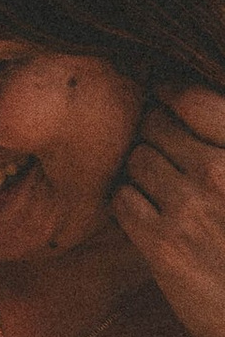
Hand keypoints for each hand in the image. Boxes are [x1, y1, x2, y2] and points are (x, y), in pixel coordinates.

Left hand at [114, 87, 224, 336]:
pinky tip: (143, 212)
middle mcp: (219, 170)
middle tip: (156, 147)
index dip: (170, 93)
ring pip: (136, 159)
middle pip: (157, 125)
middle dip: (150, 132)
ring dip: (138, 168)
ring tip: (153, 184)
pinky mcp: (162, 243)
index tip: (162, 95)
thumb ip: (220, 145)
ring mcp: (190, 205)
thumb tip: (184, 109)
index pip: (193, 99)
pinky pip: (122, 200)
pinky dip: (127, 201)